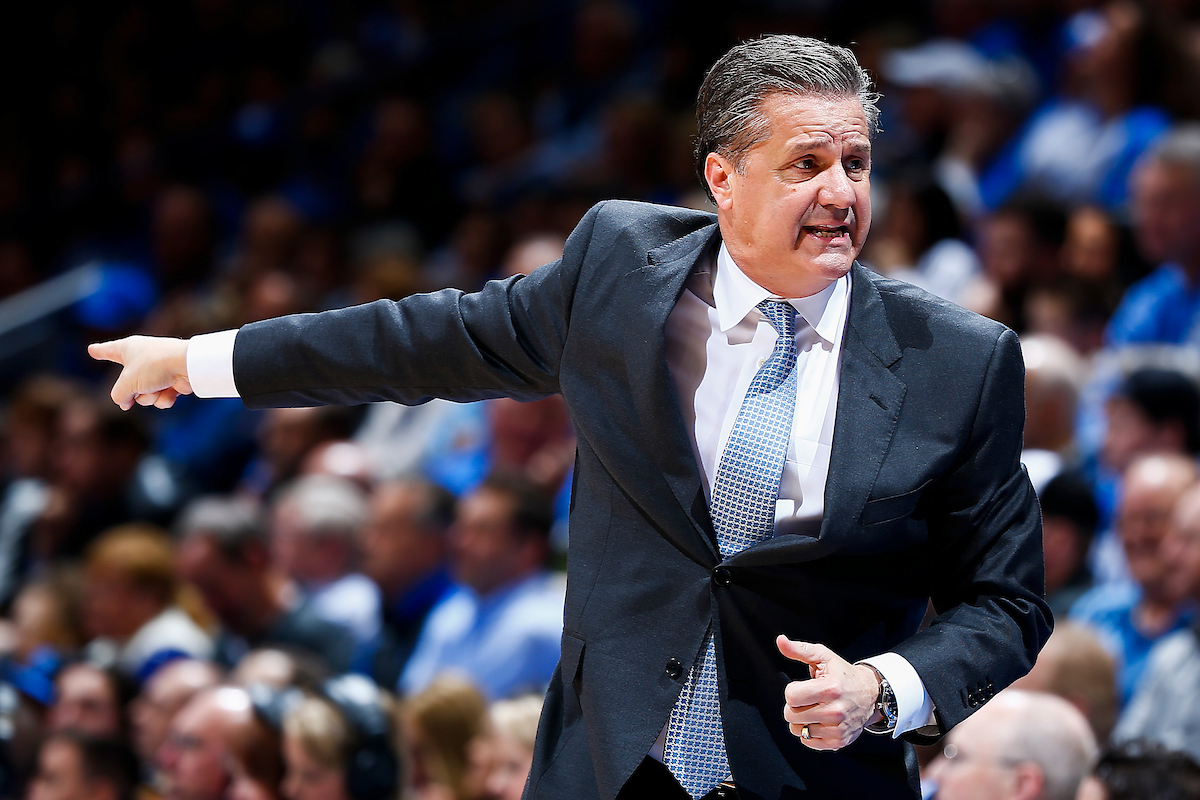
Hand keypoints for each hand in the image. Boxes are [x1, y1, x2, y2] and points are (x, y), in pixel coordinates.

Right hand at [88, 336, 191, 409]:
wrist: (188, 366)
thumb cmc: (154, 366)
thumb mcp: (127, 383)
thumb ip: (119, 395)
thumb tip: (125, 403)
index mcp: (128, 349)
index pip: (108, 351)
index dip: (99, 351)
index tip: (92, 350)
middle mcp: (142, 358)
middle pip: (127, 385)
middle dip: (134, 390)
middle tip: (143, 382)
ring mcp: (158, 370)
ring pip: (144, 395)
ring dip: (150, 396)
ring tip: (158, 385)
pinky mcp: (172, 381)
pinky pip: (161, 398)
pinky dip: (165, 398)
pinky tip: (172, 390)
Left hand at [777, 634, 881, 750]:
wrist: (870, 694)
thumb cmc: (842, 674)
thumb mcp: (823, 657)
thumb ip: (799, 649)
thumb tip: (780, 640)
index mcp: (829, 689)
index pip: (791, 696)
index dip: (793, 690)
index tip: (804, 686)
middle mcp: (835, 711)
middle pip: (791, 715)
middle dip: (795, 705)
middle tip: (809, 699)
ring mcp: (837, 729)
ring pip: (797, 730)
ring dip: (801, 720)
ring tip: (815, 709)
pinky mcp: (838, 742)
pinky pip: (807, 741)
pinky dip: (809, 732)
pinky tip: (820, 721)